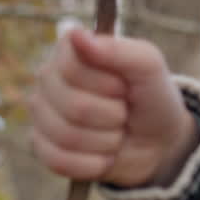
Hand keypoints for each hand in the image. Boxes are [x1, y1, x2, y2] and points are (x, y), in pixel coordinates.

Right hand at [29, 26, 198, 188]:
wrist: (158, 141)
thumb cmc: (151, 97)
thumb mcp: (149, 67)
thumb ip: (118, 50)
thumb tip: (77, 35)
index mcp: (70, 51)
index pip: (72, 67)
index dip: (108, 84)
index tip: (125, 86)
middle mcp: (48, 79)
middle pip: (73, 106)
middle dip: (112, 116)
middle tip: (123, 112)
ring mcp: (42, 114)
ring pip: (67, 136)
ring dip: (106, 141)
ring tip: (116, 132)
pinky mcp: (42, 147)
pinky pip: (59, 161)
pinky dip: (93, 164)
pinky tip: (104, 155)